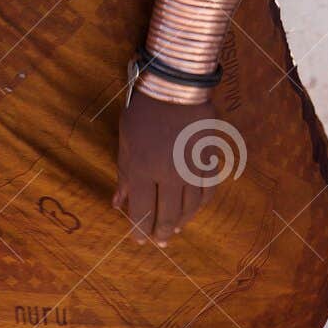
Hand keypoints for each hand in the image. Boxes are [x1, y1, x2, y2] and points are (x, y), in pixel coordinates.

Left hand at [112, 87, 223, 246]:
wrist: (176, 84)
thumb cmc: (143, 110)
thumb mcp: (126, 140)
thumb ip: (124, 174)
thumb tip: (117, 204)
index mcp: (142, 168)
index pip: (141, 211)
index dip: (139, 230)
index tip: (138, 240)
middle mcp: (169, 173)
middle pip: (167, 214)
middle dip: (162, 233)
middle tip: (159, 242)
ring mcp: (192, 168)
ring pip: (190, 207)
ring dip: (182, 222)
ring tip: (176, 230)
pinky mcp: (209, 159)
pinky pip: (208, 191)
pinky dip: (200, 205)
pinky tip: (193, 209)